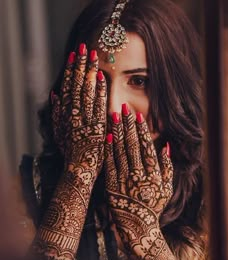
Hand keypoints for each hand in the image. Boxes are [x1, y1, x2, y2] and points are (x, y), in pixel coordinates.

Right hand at [51, 45, 106, 182]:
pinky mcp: (96, 128)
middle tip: (85, 47)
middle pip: (77, 86)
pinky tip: (102, 77)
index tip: (74, 55)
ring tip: (93, 56)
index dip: (71, 71)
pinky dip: (99, 91)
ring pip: (86, 93)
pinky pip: (97, 106)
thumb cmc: (70, 154)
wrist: (78, 172)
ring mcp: (84, 121)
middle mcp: (73, 115)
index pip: (68, 88)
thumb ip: (56, 113)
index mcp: (65, 115)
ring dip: (89, 73)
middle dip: (81, 66)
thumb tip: (54, 93)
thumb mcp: (58, 133)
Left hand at [104, 104, 172, 259]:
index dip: (141, 129)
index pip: (146, 145)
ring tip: (114, 116)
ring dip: (117, 131)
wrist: (138, 226)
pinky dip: (108, 148)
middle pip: (131, 143)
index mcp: (152, 172)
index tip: (137, 115)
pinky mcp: (111, 184)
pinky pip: (109, 163)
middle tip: (123, 107)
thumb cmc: (154, 205)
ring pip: (119, 150)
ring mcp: (123, 178)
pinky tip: (107, 135)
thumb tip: (166, 146)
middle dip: (127, 124)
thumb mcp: (166, 187)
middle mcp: (137, 173)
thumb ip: (167, 166)